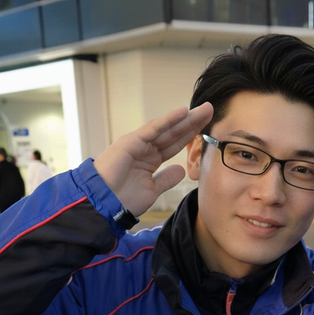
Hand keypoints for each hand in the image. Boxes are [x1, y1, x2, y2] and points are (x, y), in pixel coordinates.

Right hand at [93, 102, 212, 215]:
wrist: (103, 205)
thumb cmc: (123, 200)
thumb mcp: (152, 190)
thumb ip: (166, 179)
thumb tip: (181, 170)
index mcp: (150, 159)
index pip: (175, 144)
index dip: (191, 135)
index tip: (208, 128)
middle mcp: (145, 148)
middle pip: (174, 133)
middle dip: (192, 122)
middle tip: (210, 110)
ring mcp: (138, 143)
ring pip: (166, 128)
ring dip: (185, 118)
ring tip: (204, 109)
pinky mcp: (130, 142)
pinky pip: (152, 129)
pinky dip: (167, 120)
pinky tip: (183, 112)